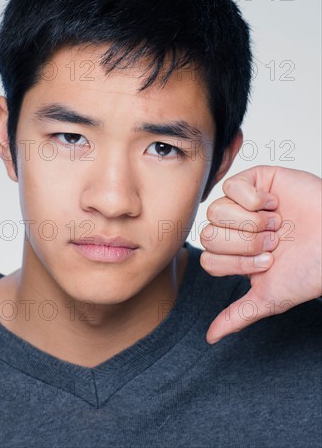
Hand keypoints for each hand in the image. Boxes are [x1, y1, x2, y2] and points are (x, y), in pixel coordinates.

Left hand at [200, 166, 321, 343]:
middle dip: (246, 244)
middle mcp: (234, 228)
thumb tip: (210, 337)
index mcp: (233, 254)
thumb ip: (237, 314)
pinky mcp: (254, 180)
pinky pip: (231, 186)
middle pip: (209, 235)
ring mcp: (242, 203)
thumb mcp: (269, 297)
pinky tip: (274, 204)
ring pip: (217, 211)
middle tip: (275, 242)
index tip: (268, 263)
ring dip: (252, 222)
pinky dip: (253, 198)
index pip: (208, 258)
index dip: (236, 263)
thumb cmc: (309, 268)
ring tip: (277, 224)